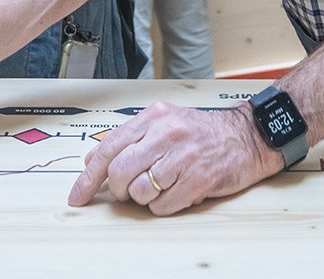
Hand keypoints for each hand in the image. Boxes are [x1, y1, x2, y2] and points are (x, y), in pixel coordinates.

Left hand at [68, 101, 283, 215]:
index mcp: (153, 117)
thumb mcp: (164, 122)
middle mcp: (166, 133)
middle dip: (119, 190)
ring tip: (161, 186)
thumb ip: (130, 137)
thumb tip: (93, 158)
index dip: (89, 175)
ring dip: (145, 198)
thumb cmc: (202, 132)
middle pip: (120, 172)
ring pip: (140, 192)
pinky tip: (176, 192)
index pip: (109, 147)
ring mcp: (183, 156)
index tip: (77, 195)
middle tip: (129, 191)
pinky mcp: (198, 179)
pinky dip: (164, 206)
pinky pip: (163, 206)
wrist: (246, 136)